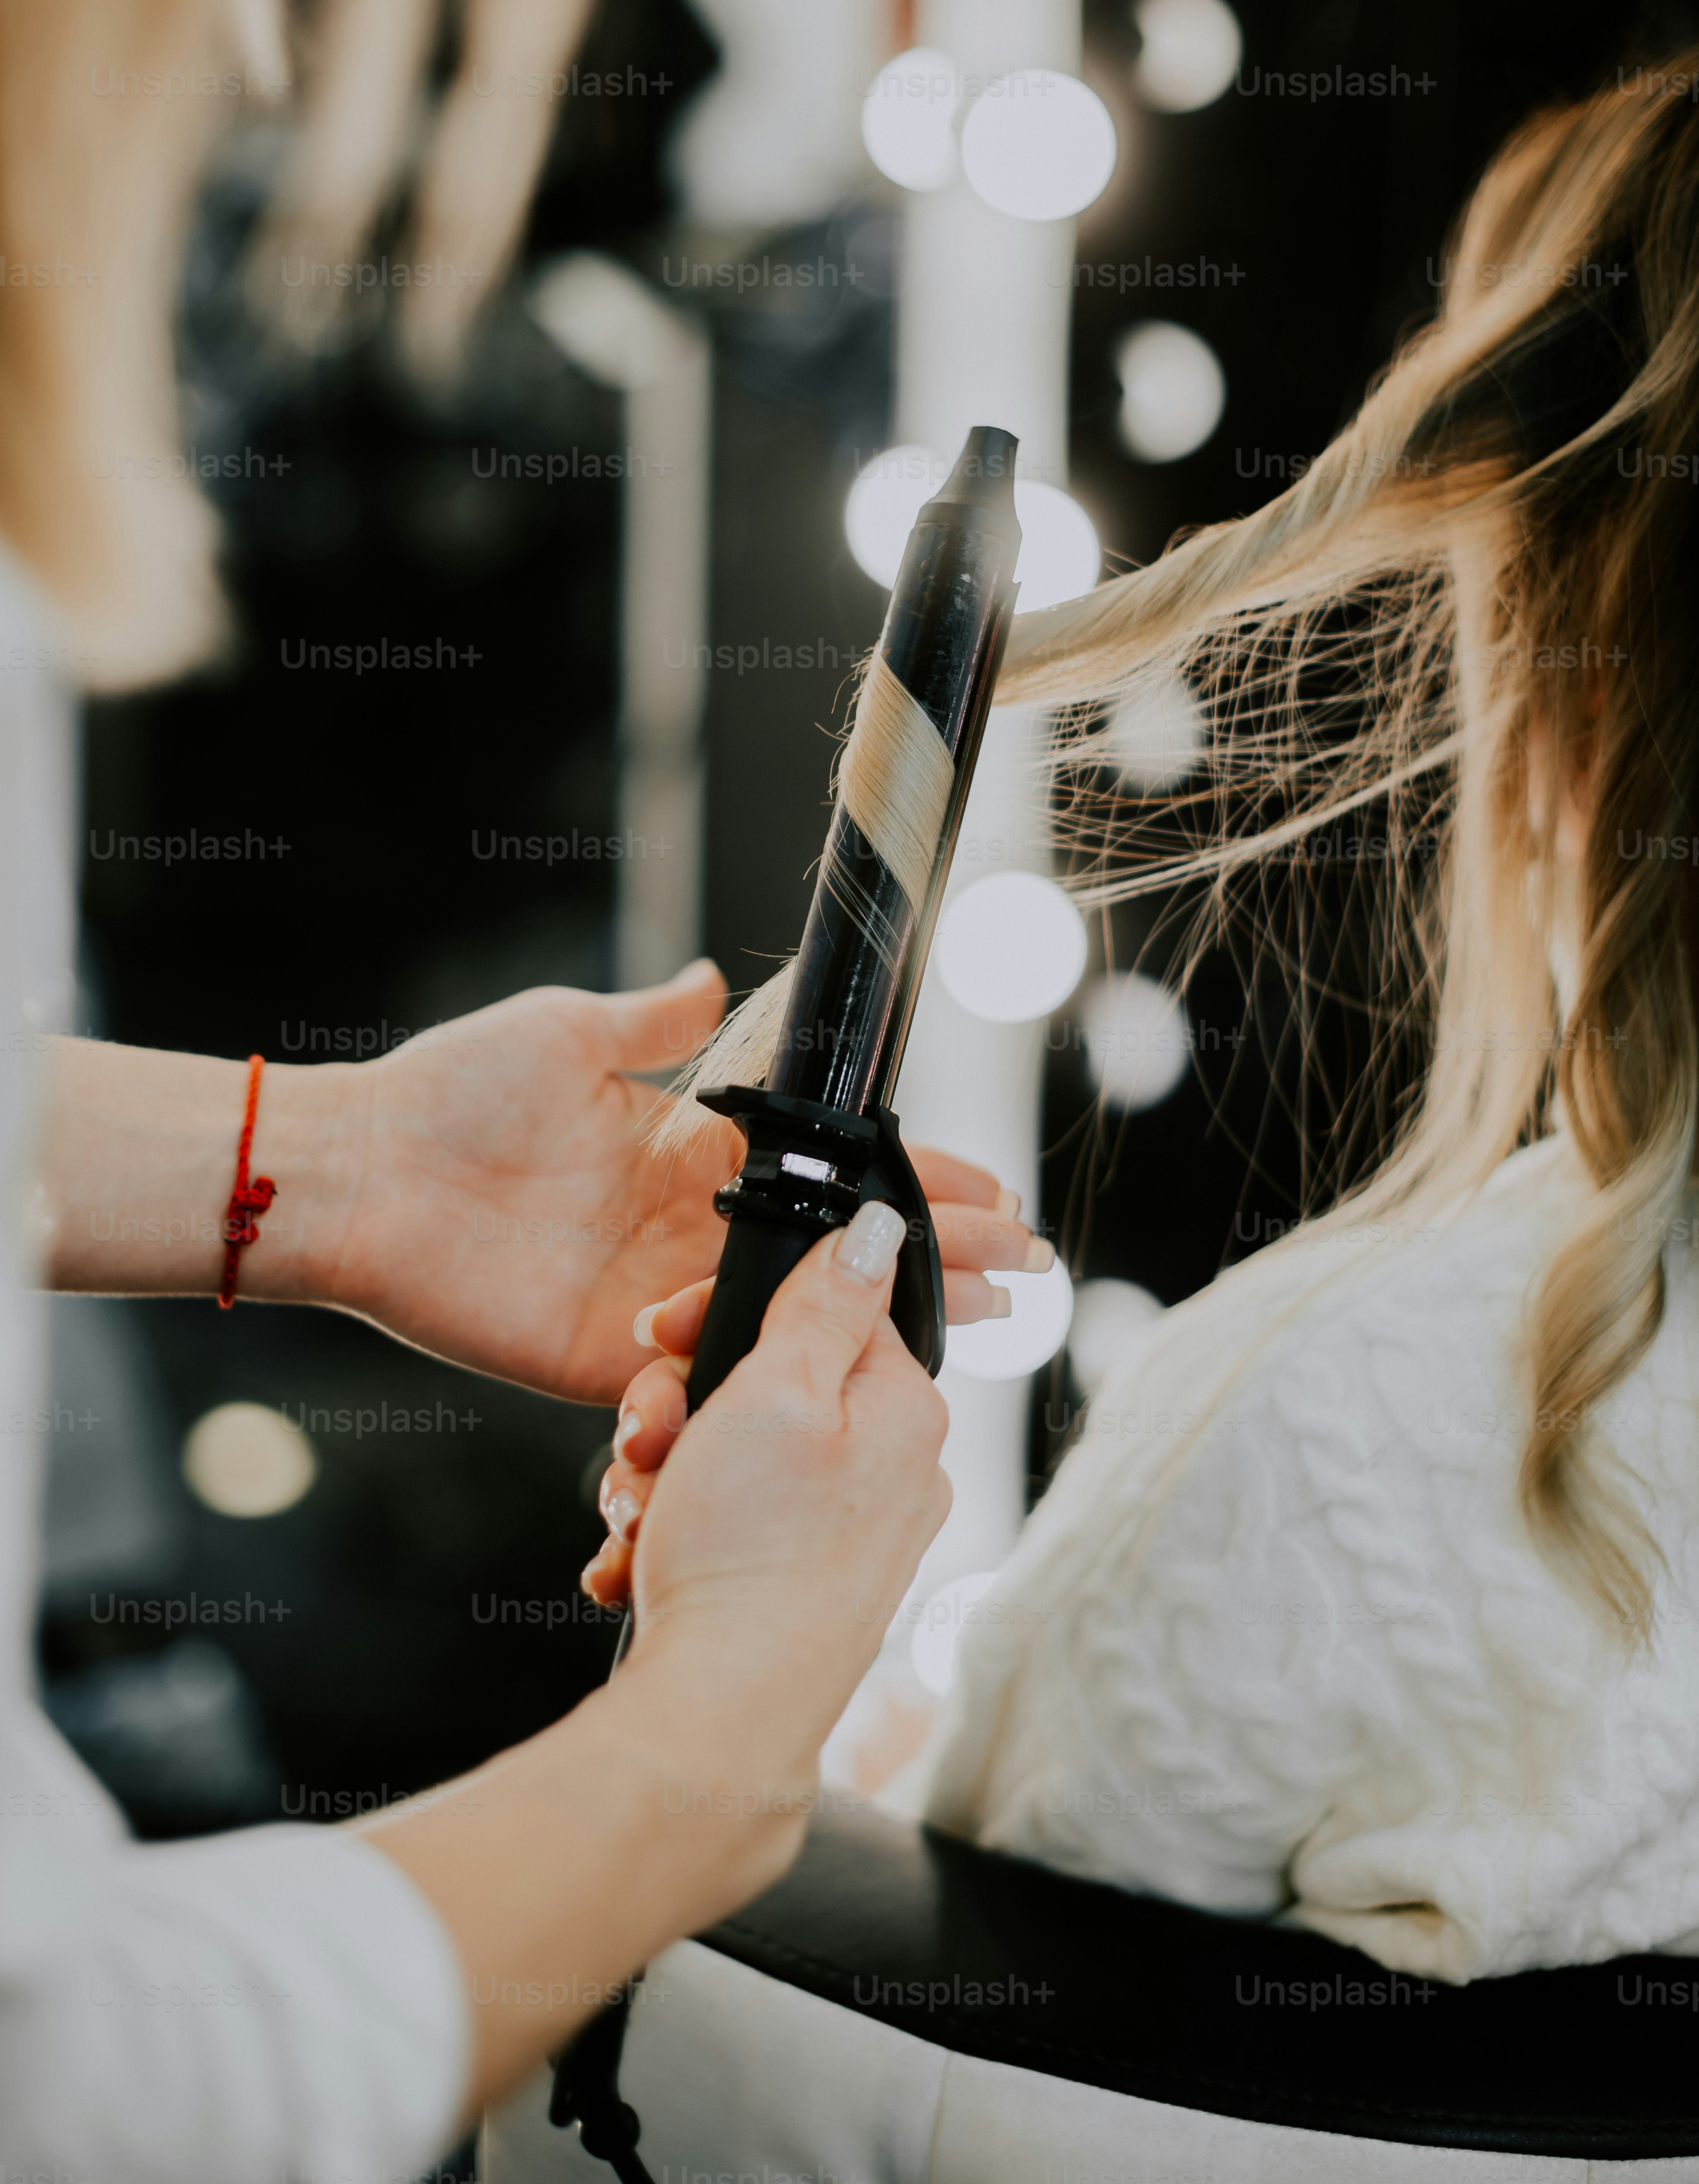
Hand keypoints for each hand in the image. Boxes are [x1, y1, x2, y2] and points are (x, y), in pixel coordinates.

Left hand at [305, 964, 1048, 1405]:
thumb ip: (653, 1021)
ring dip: (885, 1319)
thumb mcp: (567, 1032)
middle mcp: (684, 1230)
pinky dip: (779, 1377)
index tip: (986, 1186)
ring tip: (980, 1321)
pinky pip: (708, 1376)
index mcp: (685, 1153)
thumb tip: (719, 979)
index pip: (822, 1170)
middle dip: (931, 1255)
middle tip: (1022, 1267)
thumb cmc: (452, 1089)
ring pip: (794, 1314)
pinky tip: (861, 1378)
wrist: (363, 1173)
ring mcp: (654, 1299)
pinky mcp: (613, 1357)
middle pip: (831, 1249)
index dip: (905, 1178)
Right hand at [602, 1202, 952, 1757]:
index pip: (824, 1307)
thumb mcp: (777, 1389)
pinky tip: (641, 1559)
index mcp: (902, 1408)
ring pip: (734, 1458)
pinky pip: (728, 1526)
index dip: (731, 1315)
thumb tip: (881, 1228)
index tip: (667, 1335)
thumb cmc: (747, 1552)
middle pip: (770, 1385)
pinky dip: (674, 1534)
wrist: (717, 1713)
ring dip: (667, 1477)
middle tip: (648, 1442)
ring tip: (640, 1513)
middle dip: (685, 1408)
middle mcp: (893, 1469)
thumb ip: (825, 1301)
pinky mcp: (806, 1585)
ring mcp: (850, 1533)